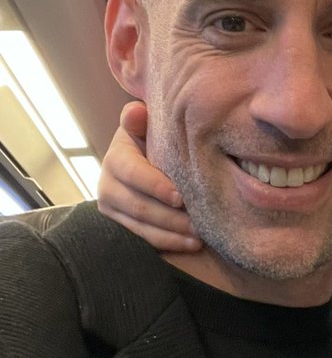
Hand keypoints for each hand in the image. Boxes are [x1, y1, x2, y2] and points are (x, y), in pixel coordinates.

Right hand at [97, 101, 201, 251]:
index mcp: (116, 160)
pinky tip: (190, 246)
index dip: (155, 186)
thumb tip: (137, 111)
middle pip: (139, 207)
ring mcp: (112, 211)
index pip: (133, 174)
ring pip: (141, 228)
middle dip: (170, 218)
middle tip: (198, 224)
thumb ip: (138, 120)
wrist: (139, 165)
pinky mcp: (121, 229)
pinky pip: (143, 242)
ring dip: (172, 236)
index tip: (180, 197)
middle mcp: (107, 187)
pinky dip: (167, 245)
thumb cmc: (149, 144)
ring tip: (198, 238)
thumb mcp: (143, 129)